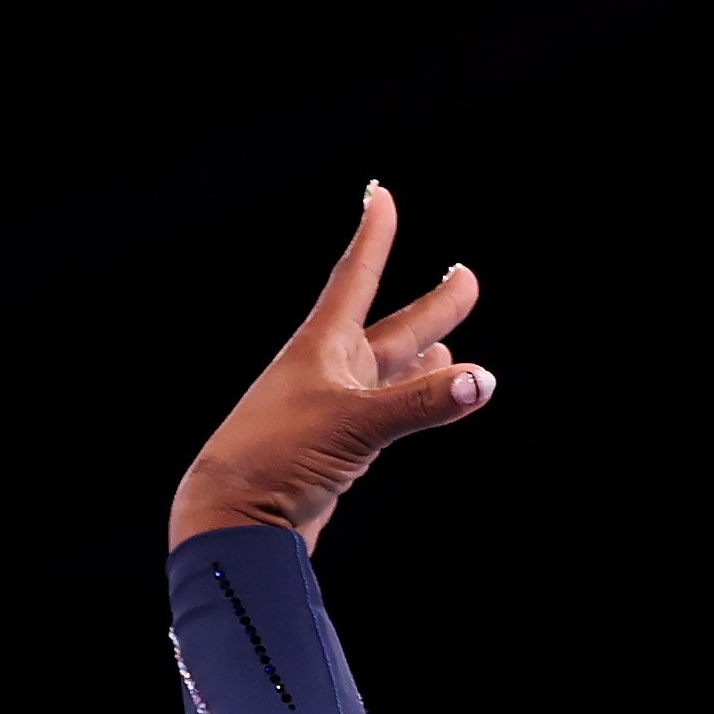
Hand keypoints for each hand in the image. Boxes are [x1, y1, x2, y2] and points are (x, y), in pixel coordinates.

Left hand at [169, 186, 490, 550]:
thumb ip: (418, 404)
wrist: (232, 519)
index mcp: (321, 348)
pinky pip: (383, 413)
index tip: (379, 194)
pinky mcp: (334, 448)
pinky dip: (410, 401)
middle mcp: (327, 372)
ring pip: (388, 374)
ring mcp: (330, 411)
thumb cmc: (276, 460)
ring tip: (449, 340)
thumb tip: (481, 381)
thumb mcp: (353, 425)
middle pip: (389, 330)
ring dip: (422, 357)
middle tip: (464, 277)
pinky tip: (425, 396)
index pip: (354, 278)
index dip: (372, 236)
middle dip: (430, 307)